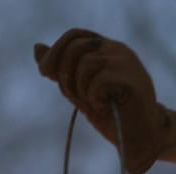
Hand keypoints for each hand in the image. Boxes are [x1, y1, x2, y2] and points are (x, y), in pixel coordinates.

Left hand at [34, 29, 175, 173]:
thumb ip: (59, 70)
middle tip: (79, 96)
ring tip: (96, 102)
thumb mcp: (77, 89)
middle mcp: (116, 49)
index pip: (73, 35)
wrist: (138, 134)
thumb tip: (37, 47)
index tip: (50, 76)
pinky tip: (105, 107)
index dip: (55, 54)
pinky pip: (96, 83)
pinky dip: (94, 99)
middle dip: (66, 76)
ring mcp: (125, 61)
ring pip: (85, 65)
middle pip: (75, 47)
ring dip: (82, 90)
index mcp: (104, 48)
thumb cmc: (108, 111)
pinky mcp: (130, 78)